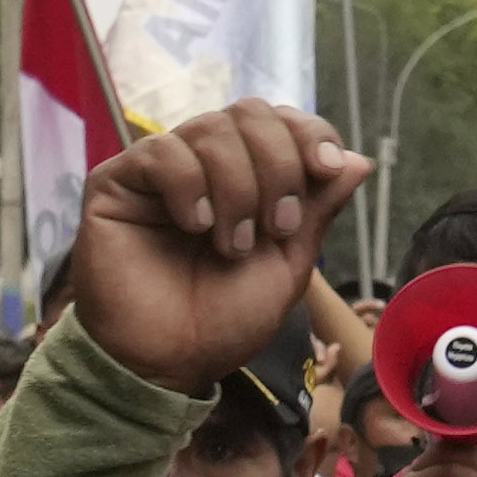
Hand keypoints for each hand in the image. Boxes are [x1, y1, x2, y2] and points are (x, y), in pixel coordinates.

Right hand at [67, 105, 369, 397]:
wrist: (168, 362)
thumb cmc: (223, 320)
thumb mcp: (288, 263)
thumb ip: (318, 209)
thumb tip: (361, 161)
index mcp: (246, 176)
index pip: (280, 120)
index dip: (310, 133)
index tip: (326, 169)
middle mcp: (203, 164)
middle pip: (249, 113)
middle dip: (277, 166)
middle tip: (276, 227)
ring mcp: (158, 172)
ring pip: (209, 128)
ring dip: (236, 188)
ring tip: (230, 244)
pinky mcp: (115, 184)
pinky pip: (160, 151)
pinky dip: (187, 185)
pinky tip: (194, 225)